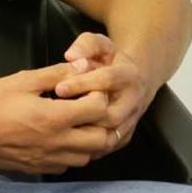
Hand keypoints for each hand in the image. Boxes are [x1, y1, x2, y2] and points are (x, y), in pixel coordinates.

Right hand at [0, 61, 114, 174]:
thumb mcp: (24, 80)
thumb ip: (56, 73)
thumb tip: (81, 65)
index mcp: (54, 117)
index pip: (98, 109)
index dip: (99, 95)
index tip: (90, 87)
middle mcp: (56, 142)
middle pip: (101, 139)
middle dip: (103, 121)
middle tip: (92, 106)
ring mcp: (49, 159)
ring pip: (88, 156)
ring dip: (91, 139)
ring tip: (80, 122)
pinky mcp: (40, 168)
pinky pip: (69, 165)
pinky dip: (74, 153)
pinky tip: (63, 137)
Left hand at [56, 32, 151, 157]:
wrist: (133, 79)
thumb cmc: (111, 60)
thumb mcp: (100, 45)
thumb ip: (86, 45)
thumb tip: (71, 56)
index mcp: (129, 75)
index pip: (107, 79)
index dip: (82, 83)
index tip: (59, 88)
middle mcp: (134, 101)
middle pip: (112, 114)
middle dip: (84, 115)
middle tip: (57, 113)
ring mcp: (131, 121)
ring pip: (110, 136)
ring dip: (85, 134)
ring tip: (60, 130)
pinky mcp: (125, 137)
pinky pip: (107, 147)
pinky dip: (88, 147)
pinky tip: (68, 142)